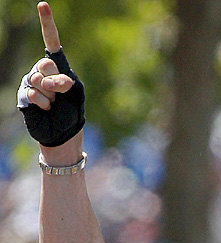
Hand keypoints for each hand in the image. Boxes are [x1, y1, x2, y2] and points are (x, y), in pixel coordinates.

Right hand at [17, 2, 84, 148]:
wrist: (62, 132)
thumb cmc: (72, 110)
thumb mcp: (75, 94)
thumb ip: (65, 82)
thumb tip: (50, 79)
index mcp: (58, 66)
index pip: (51, 41)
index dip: (47, 24)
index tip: (43, 5)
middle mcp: (42, 71)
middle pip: (45, 64)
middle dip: (55, 79)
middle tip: (60, 91)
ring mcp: (31, 82)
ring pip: (37, 80)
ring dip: (50, 94)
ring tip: (54, 103)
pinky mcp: (24, 95)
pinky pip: (32, 93)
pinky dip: (43, 103)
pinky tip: (46, 108)